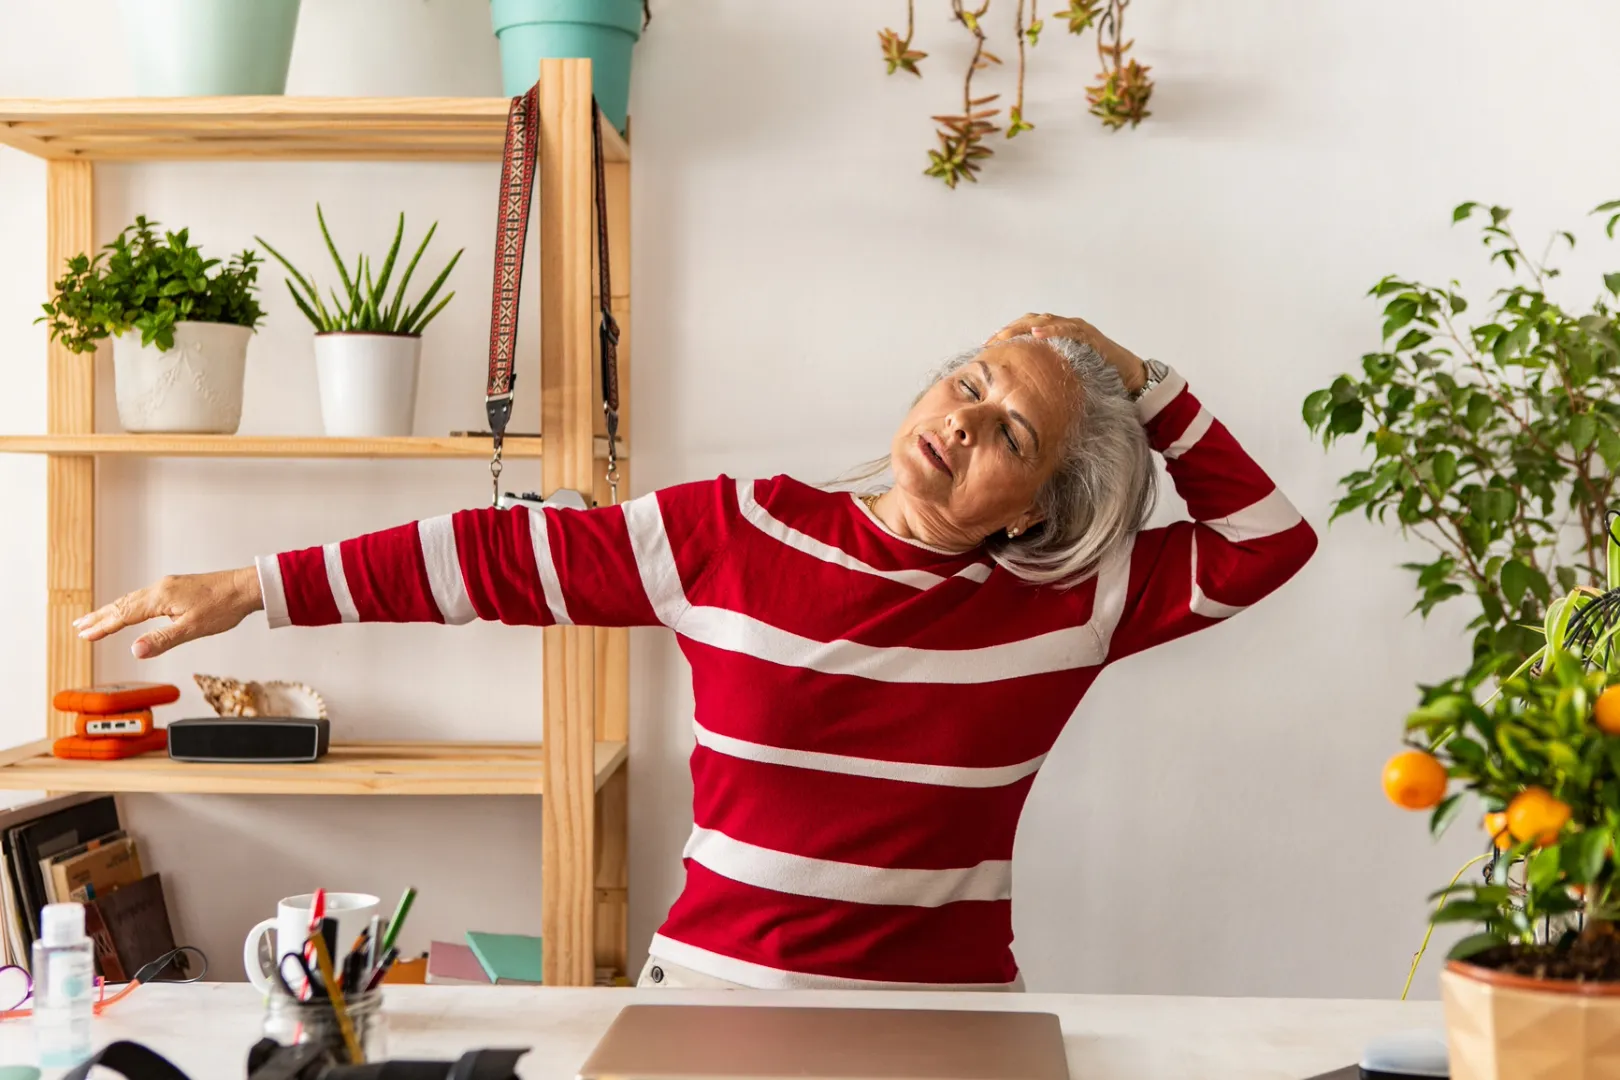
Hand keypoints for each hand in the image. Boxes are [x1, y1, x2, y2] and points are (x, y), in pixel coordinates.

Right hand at [74, 567, 263, 658]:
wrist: (246, 587)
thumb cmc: (224, 607)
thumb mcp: (193, 628)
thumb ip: (162, 640)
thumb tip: (134, 651)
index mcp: (160, 598)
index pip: (124, 615)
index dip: (103, 626)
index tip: (84, 635)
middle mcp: (161, 588)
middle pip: (122, 604)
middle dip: (100, 617)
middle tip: (79, 627)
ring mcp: (169, 586)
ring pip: (133, 599)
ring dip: (112, 610)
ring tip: (96, 619)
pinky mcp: (177, 587)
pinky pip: (144, 597)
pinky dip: (129, 605)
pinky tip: (129, 610)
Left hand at [987, 313, 1146, 392]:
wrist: (1131, 379)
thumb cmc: (1098, 379)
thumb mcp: (1065, 377)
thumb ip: (1048, 377)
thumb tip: (1023, 393)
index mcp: (1058, 336)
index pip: (1027, 329)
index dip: (1007, 334)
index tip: (988, 345)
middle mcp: (1066, 327)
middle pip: (1030, 321)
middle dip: (1008, 330)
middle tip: (990, 341)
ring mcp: (1078, 329)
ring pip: (1045, 320)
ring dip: (1022, 327)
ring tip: (1004, 336)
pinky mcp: (1090, 335)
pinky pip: (1068, 329)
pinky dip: (1051, 329)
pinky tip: (1035, 334)